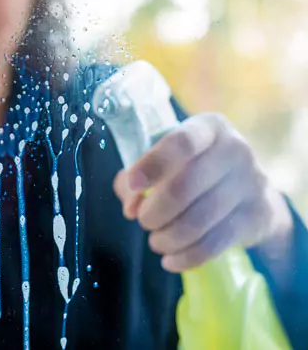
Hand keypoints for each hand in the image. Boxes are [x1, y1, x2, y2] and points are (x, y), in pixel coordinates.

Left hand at [113, 113, 293, 272]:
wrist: (250, 191)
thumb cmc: (191, 170)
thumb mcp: (164, 162)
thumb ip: (134, 178)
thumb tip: (130, 205)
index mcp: (208, 128)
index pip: (181, 143)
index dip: (152, 165)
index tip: (133, 185)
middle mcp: (234, 150)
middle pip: (184, 188)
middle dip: (153, 212)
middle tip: (143, 221)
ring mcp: (250, 183)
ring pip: (198, 221)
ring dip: (167, 237)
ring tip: (156, 241)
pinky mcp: (257, 216)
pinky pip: (214, 244)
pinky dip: (185, 257)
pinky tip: (170, 260)